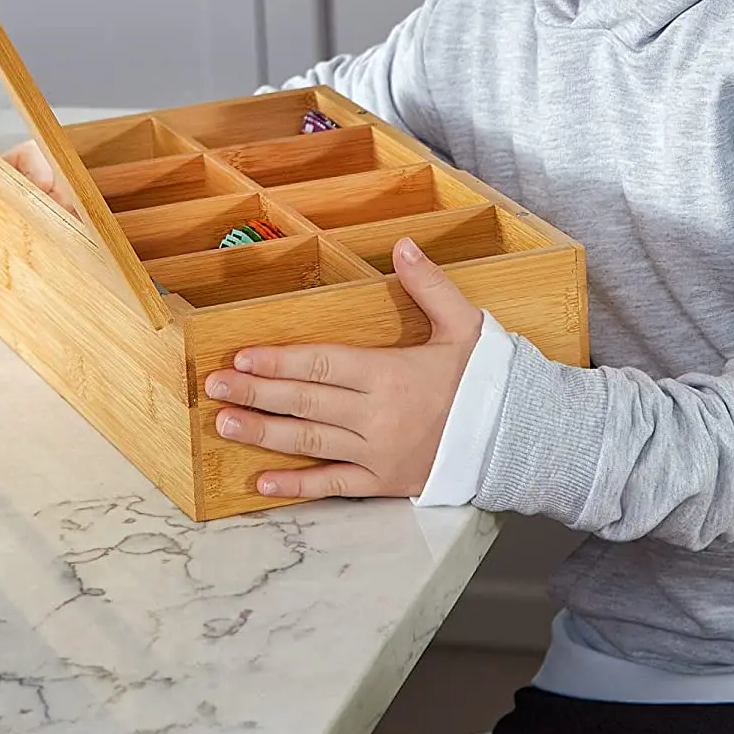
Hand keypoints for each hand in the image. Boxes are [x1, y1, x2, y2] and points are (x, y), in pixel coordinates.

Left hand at [205, 238, 482, 499]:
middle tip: (214, 385)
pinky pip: (334, 486)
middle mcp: (377, 415)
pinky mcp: (385, 482)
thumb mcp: (464, 324)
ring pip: (310, 442)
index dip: (279, 359)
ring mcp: (378, 452)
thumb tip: (403, 245)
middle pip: (305, 401)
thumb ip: (429, 285)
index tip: (242, 355)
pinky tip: (261, 484)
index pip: (322, 363)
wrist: (519, 436)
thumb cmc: (488, 378)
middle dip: (256, 392)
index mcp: (391, 374)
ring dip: (263, 433)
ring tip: (223, 423)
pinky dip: (296, 488)